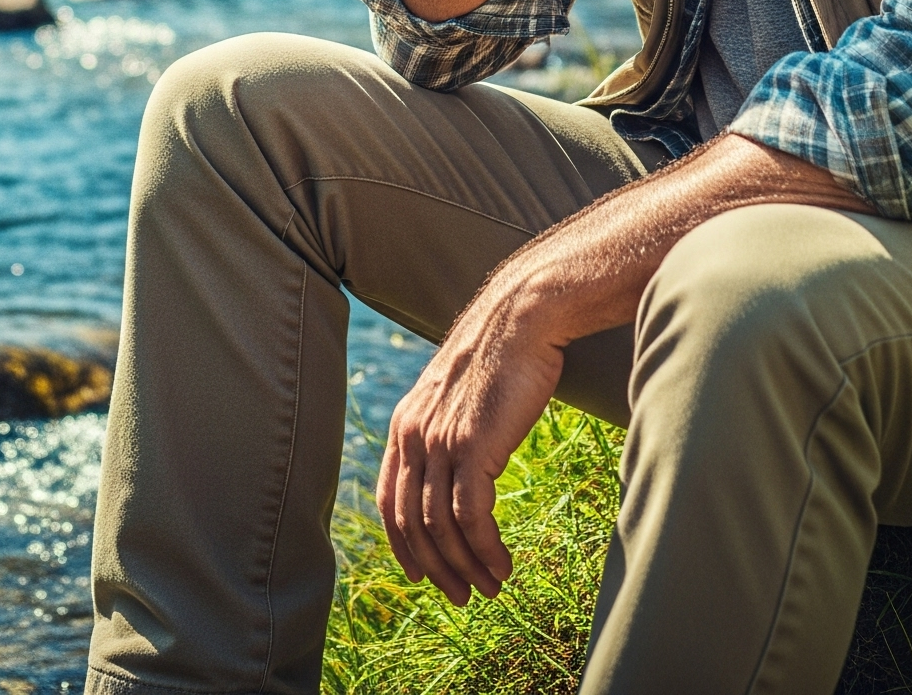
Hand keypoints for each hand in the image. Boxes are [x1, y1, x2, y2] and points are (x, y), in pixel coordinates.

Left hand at [375, 280, 564, 605]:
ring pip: (441, 526)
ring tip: (491, 586)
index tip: (422, 574)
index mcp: (406, 423)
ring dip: (466, 566)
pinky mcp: (472, 446)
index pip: (389, 500)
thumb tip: (458, 461)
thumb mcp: (460, 392)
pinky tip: (504, 565)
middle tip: (463, 595)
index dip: (402, 544)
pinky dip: (486, 549)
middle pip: (411, 522)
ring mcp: (440, 441)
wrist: (521, 317)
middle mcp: (414, 435)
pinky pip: (472, 517)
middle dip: (436, 567)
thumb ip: (448, 426)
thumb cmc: (501, 353)